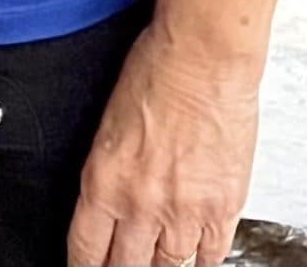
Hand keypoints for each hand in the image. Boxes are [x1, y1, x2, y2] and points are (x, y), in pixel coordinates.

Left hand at [67, 23, 259, 266]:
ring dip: (161, 266)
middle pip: (127, 266)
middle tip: (120, 264)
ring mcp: (185, 212)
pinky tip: (195, 256)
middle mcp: (142, 204)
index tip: (84, 266)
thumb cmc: (154, 71)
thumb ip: (109, 167)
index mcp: (103, 179)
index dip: (83, 264)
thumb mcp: (108, 123)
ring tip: (155, 262)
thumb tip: (108, 195)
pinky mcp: (223, 210)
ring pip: (170, 266)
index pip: (86, 247)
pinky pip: (211, 255)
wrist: (202, 59)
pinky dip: (202, 258)